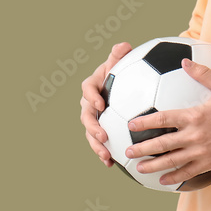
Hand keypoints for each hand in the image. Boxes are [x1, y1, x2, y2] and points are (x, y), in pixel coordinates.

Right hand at [79, 42, 131, 166]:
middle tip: (103, 136)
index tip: (100, 104)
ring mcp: (93, 118)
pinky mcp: (100, 129)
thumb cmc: (120, 72)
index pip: (87, 89)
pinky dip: (103, 153)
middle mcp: (89, 103)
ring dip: (96, 145)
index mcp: (92, 86)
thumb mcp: (119, 62)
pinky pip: (99, 142)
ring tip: (106, 156)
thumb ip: (119, 54)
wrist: (121, 86)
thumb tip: (124, 46)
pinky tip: (112, 164)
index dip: (91, 97)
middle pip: (86, 116)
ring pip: (90, 133)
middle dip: (93, 128)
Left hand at [124, 58, 210, 186]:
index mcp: (194, 116)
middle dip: (142, 148)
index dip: (145, 122)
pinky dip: (174, 176)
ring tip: (138, 168)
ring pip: (172, 160)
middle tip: (127, 151)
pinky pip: (188, 171)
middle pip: (162, 143)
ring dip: (153, 165)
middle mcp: (194, 136)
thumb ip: (202, 73)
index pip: (163, 119)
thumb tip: (185, 61)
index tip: (131, 125)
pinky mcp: (209, 163)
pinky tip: (163, 180)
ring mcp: (201, 152)